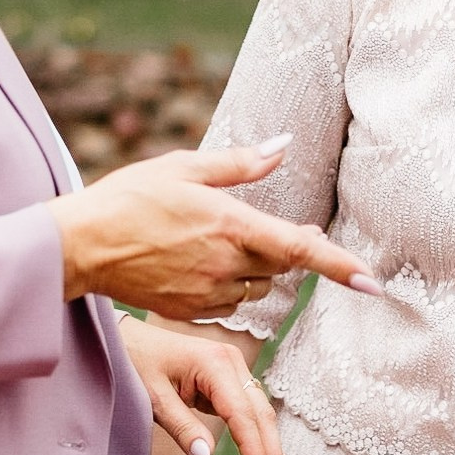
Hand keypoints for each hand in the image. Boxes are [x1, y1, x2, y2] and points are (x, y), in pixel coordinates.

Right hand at [49, 139, 381, 320]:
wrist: (81, 245)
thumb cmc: (129, 197)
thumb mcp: (185, 167)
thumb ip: (241, 162)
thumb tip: (285, 144)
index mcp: (231, 225)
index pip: (299, 248)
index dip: (341, 266)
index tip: (374, 283)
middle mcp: (226, 264)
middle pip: (282, 266)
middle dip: (282, 248)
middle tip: (255, 226)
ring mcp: (208, 292)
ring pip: (258, 287)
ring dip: (255, 269)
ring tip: (216, 242)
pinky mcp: (190, 310)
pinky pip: (229, 303)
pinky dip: (227, 285)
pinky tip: (196, 264)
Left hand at [120, 317, 291, 454]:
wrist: (126, 338)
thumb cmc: (136, 362)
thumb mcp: (152, 397)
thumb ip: (181, 426)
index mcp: (214, 363)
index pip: (242, 413)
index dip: (255, 449)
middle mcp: (231, 362)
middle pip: (260, 414)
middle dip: (273, 454)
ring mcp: (233, 369)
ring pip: (260, 414)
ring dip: (270, 449)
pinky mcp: (229, 379)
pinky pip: (248, 412)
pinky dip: (257, 438)